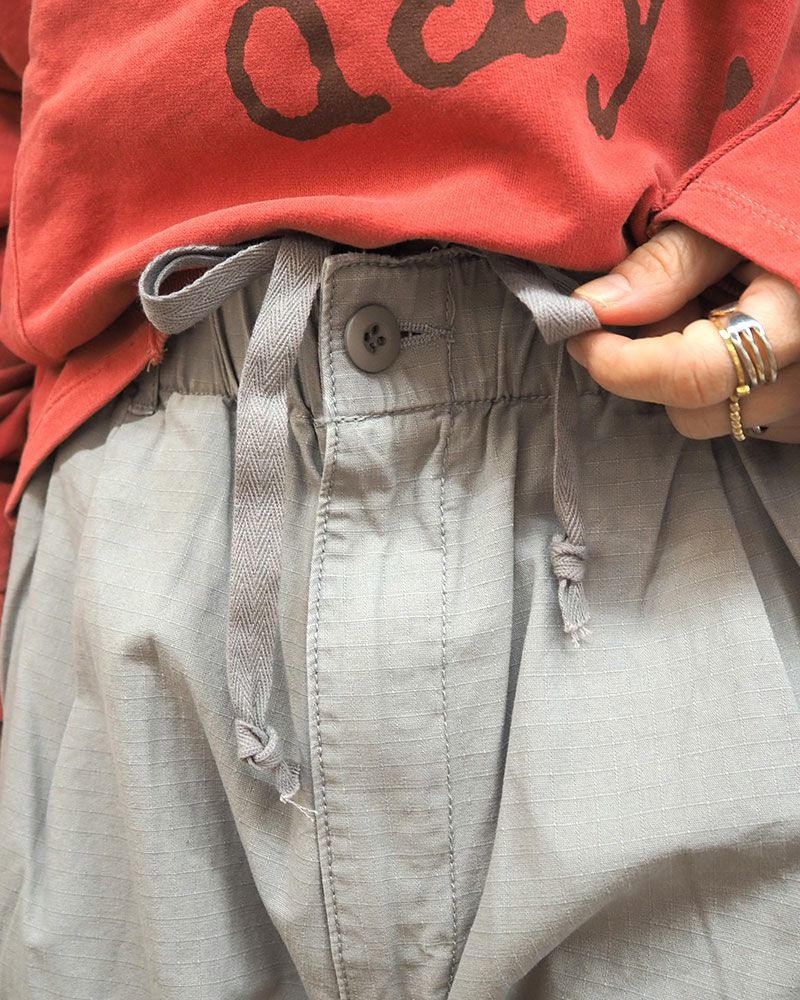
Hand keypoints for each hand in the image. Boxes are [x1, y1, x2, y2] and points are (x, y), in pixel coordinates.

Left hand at [568, 223, 799, 442]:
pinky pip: (746, 424)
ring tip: (708, 313)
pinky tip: (730, 337)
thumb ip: (667, 264)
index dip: (621, 365)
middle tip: (663, 305)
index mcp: (797, 319)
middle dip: (657, 365)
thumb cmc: (786, 192)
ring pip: (717, 423)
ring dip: (689, 377)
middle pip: (697, 412)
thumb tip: (594, 308)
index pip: (694, 376)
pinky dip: (722, 390)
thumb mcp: (729, 210)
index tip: (581, 335)